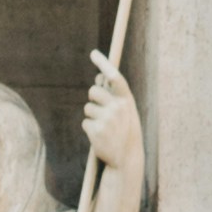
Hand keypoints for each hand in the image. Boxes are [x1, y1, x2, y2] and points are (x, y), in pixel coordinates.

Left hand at [81, 55, 144, 192]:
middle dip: (94, 98)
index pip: (114, 77)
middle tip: (101, 109)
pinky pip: (85, 122)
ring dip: (92, 116)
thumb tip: (98, 78)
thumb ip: (115, 96)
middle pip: (93, 91)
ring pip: (88, 108)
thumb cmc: (125, 131)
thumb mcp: (126, 112)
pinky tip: (100, 136)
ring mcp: (107, 119)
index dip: (104, 64)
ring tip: (104, 127)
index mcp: (127, 100)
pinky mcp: (96, 131)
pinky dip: (90, 128)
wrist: (126, 157)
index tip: (93, 53)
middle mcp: (118, 107)